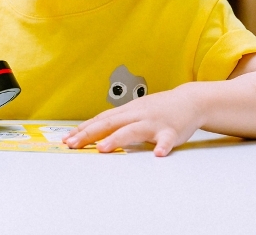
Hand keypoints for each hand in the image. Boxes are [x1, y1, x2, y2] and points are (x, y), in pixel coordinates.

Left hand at [65, 86, 202, 156]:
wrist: (189, 101)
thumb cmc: (158, 109)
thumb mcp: (134, 112)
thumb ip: (117, 122)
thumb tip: (93, 132)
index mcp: (126, 112)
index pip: (100, 120)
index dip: (83, 129)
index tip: (66, 139)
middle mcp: (136, 115)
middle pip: (110, 123)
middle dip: (89, 134)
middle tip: (73, 144)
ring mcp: (153, 122)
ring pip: (133, 130)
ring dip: (117, 139)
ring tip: (103, 149)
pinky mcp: (171, 131)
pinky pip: (166, 140)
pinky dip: (162, 146)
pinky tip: (158, 154)